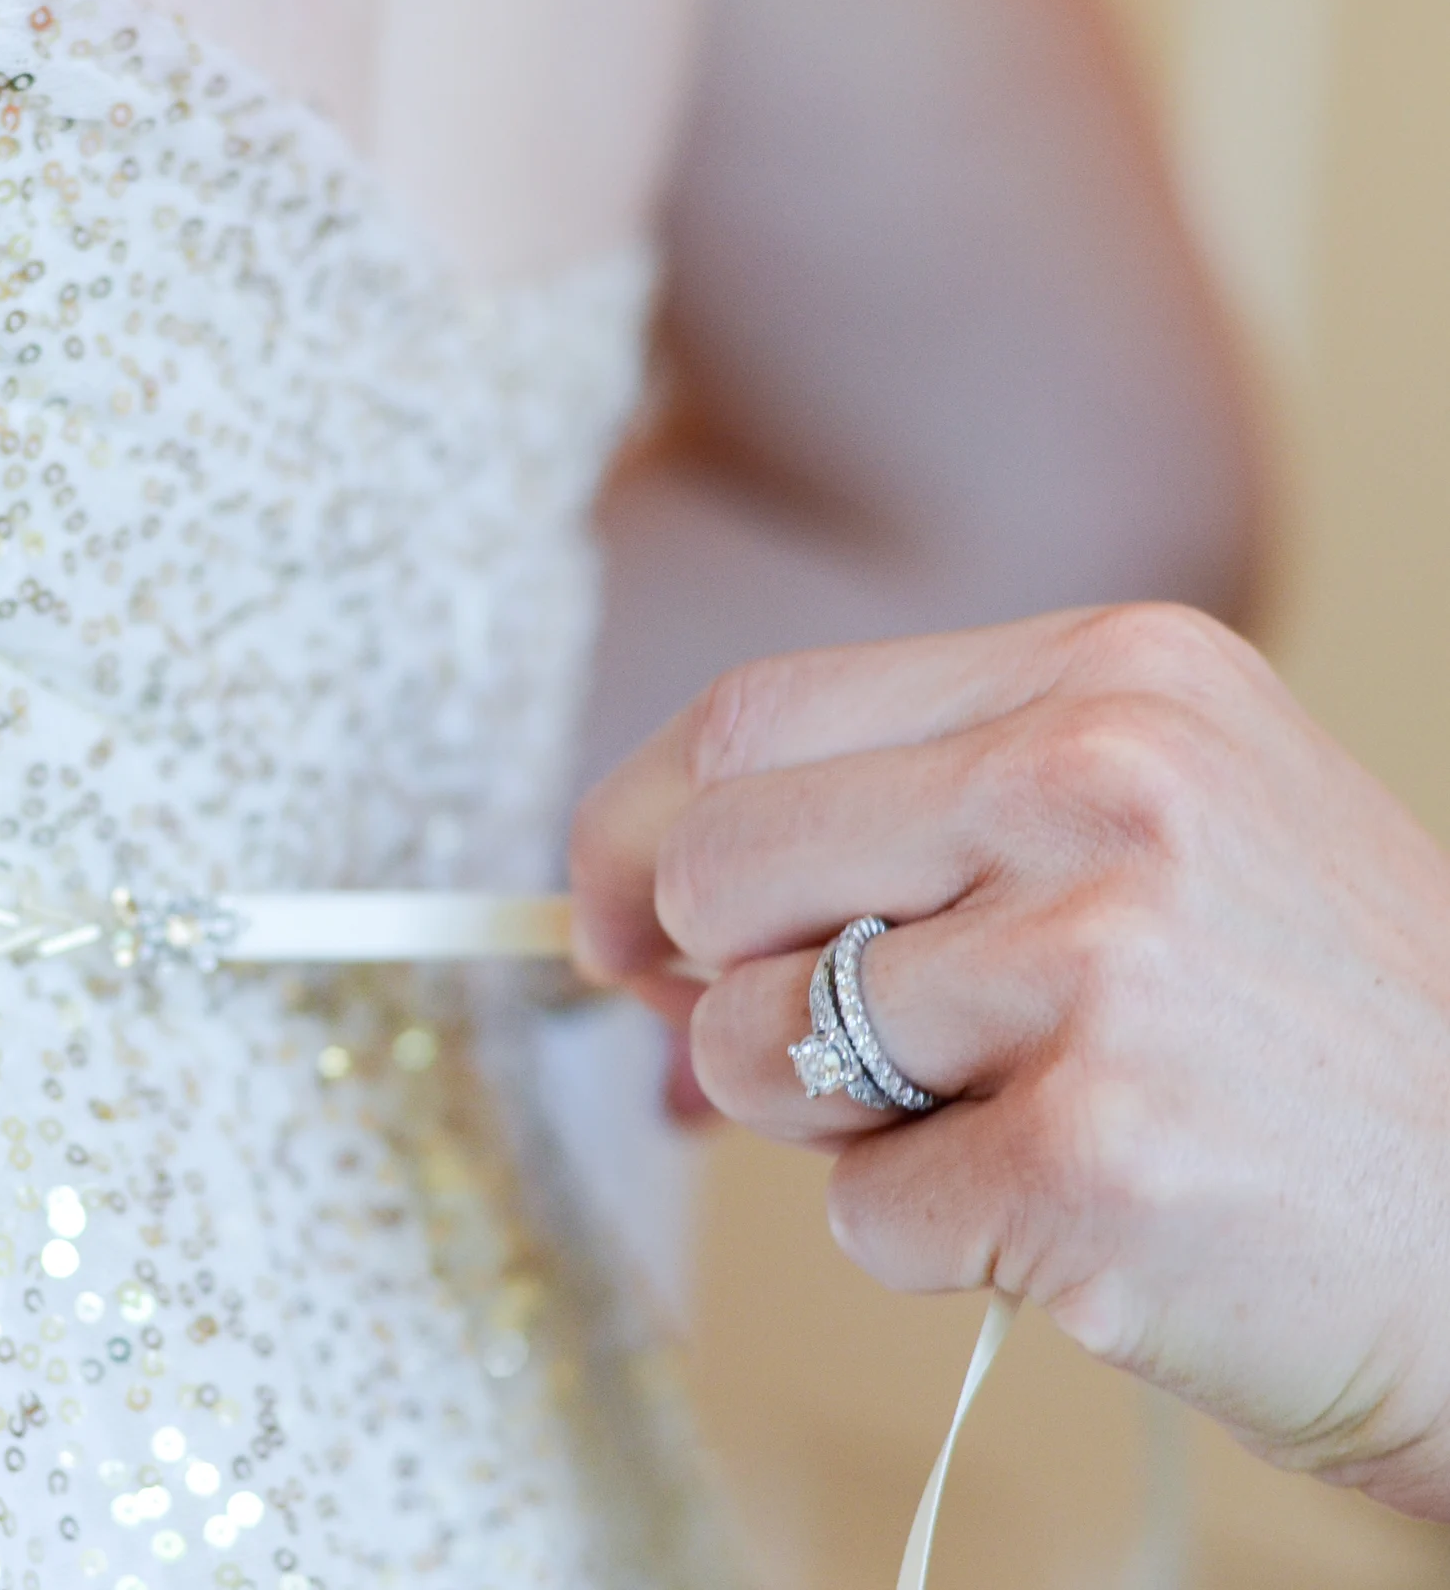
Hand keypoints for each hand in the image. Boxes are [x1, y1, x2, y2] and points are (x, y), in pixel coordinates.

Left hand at [568, 603, 1449, 1517]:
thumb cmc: (1313, 1038)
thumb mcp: (1155, 834)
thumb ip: (906, 830)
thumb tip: (629, 912)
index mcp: (1110, 678)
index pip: (750, 716)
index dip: (634, 831)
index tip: (606, 918)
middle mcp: (1105, 786)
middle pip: (714, 868)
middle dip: (720, 988)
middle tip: (835, 1055)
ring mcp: (1101, 968)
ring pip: (752, 1048)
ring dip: (832, 1128)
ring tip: (1009, 1123)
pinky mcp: (1092, 1158)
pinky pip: (858, 1215)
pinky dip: (932, 1242)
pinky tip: (1082, 1214)